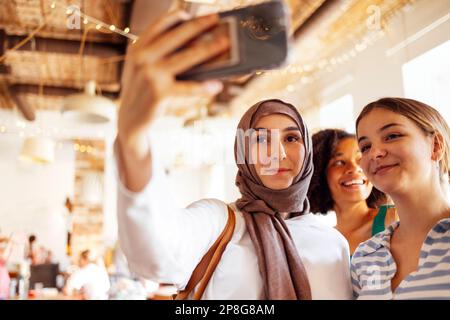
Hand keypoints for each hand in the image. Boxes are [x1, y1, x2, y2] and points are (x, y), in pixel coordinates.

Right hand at [118, 11, 228, 147]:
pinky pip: (188, 87)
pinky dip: (204, 87)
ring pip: (187, 58)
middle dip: (199, 25)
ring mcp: (151, 76)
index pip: (158, 25)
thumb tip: (193, 44)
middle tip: (215, 18)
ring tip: (225, 44)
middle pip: (177, 36)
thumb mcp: (142, 68)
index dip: (176, 16)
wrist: (130, 118)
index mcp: (138, 49)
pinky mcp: (160, 93)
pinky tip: (216, 85)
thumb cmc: (142, 90)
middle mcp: (143, 59)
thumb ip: (157, 54)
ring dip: (209, 49)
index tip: (190, 12)